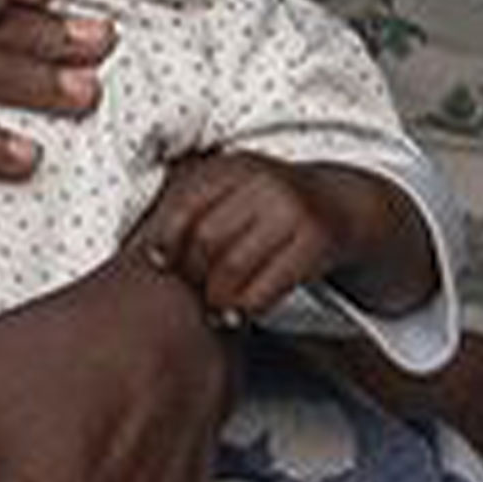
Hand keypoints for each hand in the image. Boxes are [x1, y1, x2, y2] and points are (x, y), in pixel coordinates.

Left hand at [127, 150, 356, 325]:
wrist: (343, 203)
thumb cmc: (273, 206)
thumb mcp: (236, 189)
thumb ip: (196, 208)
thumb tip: (139, 248)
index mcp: (233, 168)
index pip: (183, 207)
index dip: (165, 240)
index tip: (159, 263)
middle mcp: (262, 183)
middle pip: (206, 240)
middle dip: (193, 274)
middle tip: (192, 292)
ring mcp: (292, 210)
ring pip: (234, 267)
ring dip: (218, 297)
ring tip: (214, 308)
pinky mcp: (316, 240)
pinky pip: (270, 284)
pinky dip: (249, 306)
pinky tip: (242, 313)